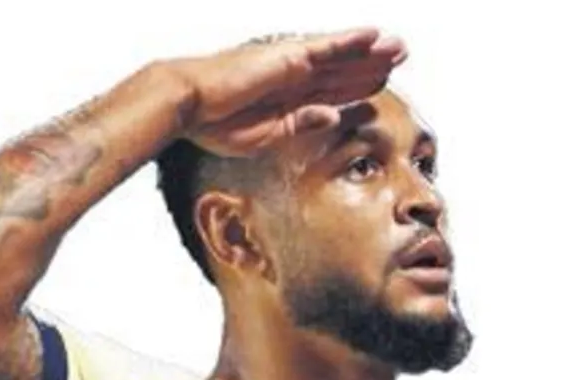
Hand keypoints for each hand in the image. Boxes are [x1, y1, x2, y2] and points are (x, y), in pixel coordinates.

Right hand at [172, 28, 407, 156]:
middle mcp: (291, 78)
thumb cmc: (213, 123)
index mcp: (284, 99)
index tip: (378, 90)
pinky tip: (373, 36)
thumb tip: (333, 117)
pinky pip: (328, 47)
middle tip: (398, 61)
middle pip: (340, 73)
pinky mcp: (288, 57)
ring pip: (341, 58)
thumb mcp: (265, 136)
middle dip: (370, 67)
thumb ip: (299, 125)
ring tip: (398, 49)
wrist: (188, 104)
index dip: (355, 91)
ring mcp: (291, 65)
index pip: (329, 94)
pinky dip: (351, 41)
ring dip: (371, 53)